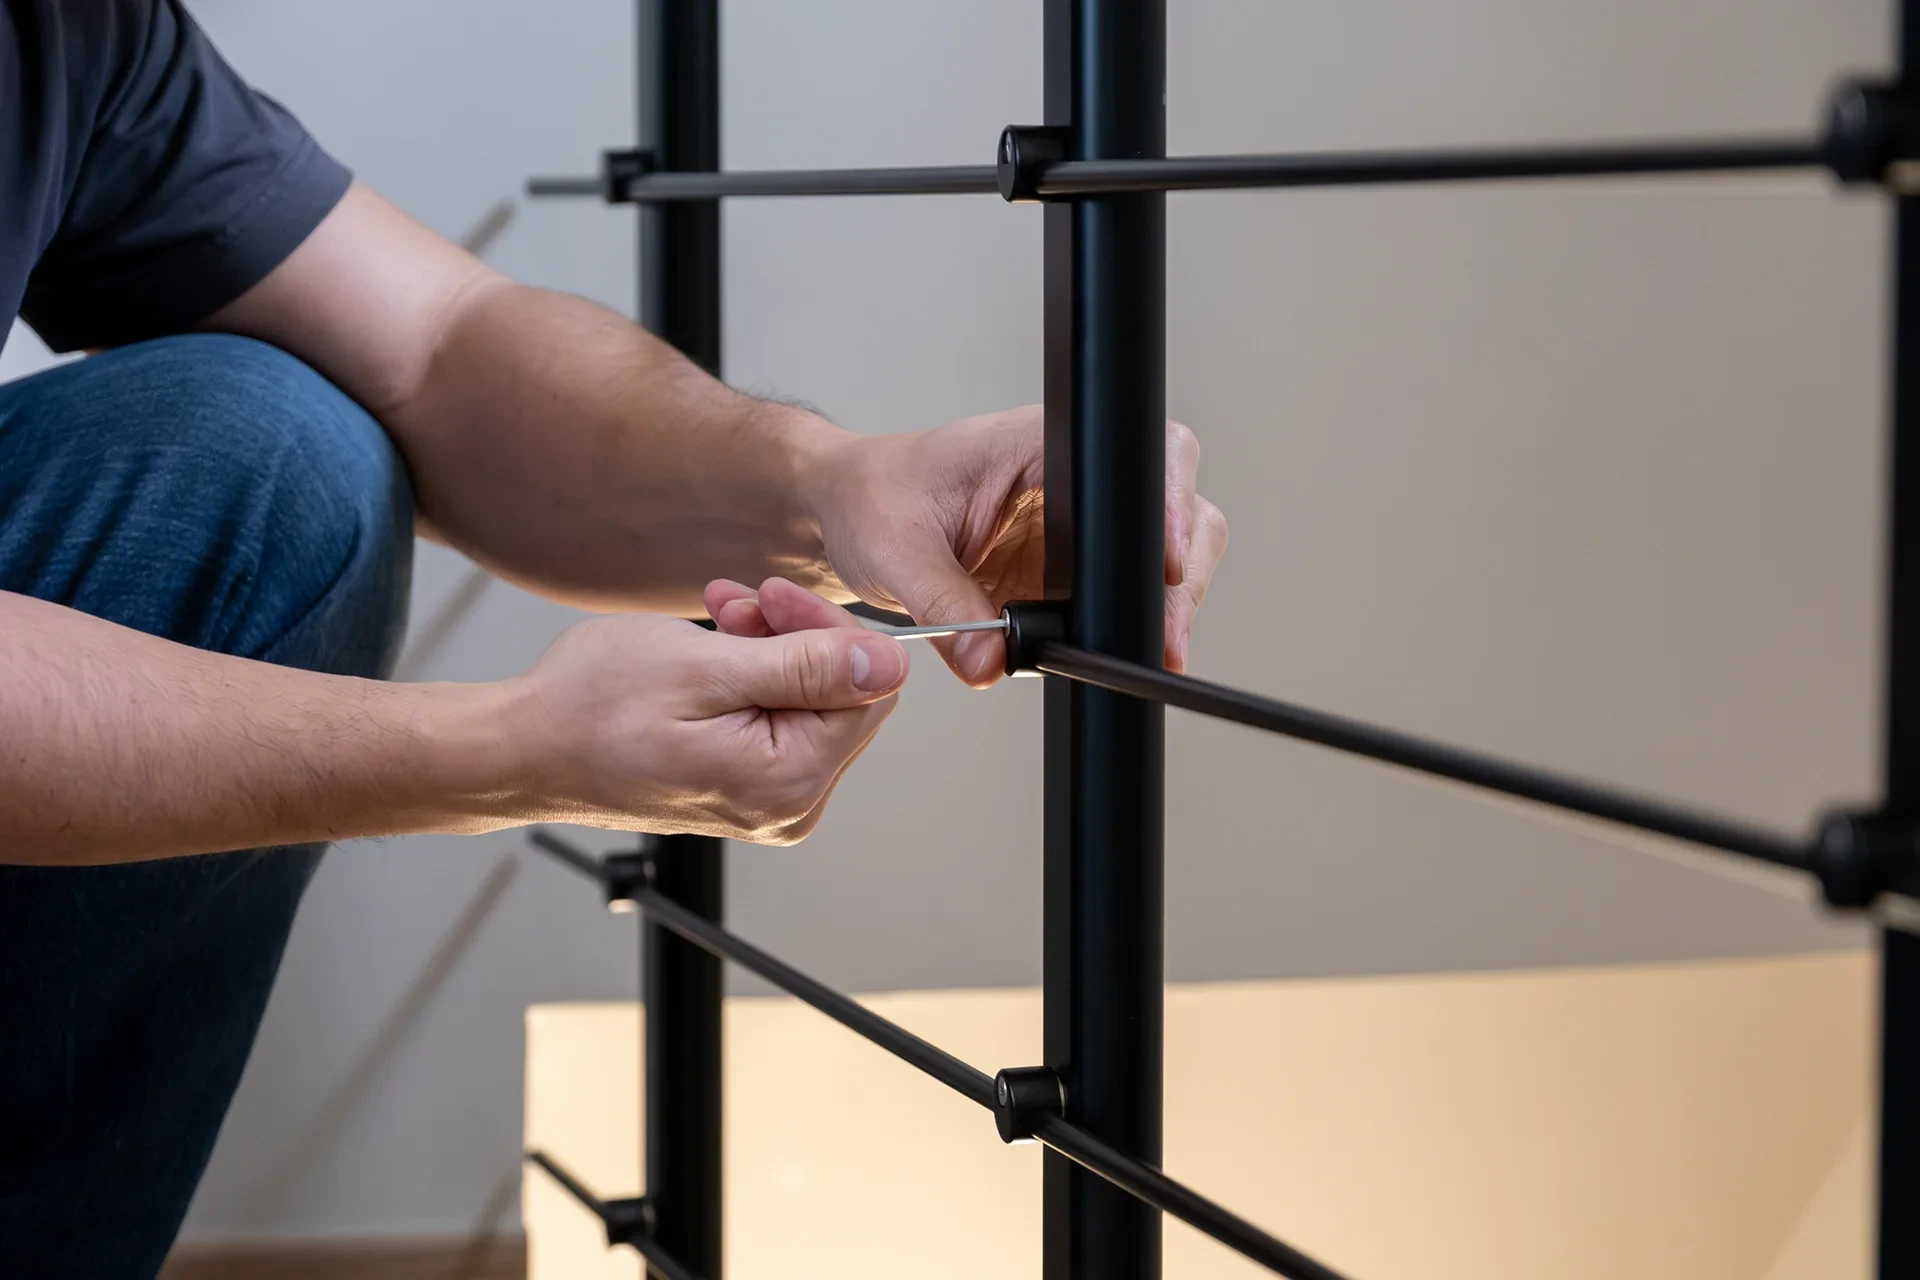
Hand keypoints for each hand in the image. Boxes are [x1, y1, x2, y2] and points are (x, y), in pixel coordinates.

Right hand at [510, 597, 906, 844]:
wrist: (524, 749)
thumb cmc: (590, 709)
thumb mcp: (707, 668)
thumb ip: (807, 669)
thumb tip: (889, 664)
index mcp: (789, 781)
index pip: (869, 689)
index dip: (828, 631)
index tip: (771, 599)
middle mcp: (788, 805)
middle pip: (844, 698)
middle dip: (796, 637)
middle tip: (735, 605)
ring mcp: (767, 803)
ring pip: (810, 703)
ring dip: (769, 648)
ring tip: (715, 622)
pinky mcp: (745, 791)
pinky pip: (778, 721)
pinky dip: (751, 676)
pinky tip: (712, 653)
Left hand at [802, 405, 1225, 685]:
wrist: (848, 513)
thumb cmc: (870, 498)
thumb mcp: (894, 550)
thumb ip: (942, 604)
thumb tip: (990, 661)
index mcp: (1037, 444)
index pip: (1131, 455)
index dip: (1167, 505)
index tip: (1165, 564)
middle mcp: (1072, 479)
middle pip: (1175, 505)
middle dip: (1181, 572)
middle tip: (1166, 635)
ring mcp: (1077, 527)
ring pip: (1159, 555)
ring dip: (1162, 603)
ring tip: (1148, 649)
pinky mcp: (1067, 571)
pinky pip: (1118, 597)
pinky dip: (1125, 625)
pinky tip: (1111, 650)